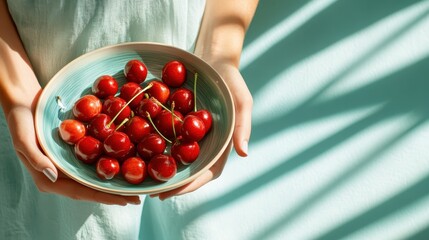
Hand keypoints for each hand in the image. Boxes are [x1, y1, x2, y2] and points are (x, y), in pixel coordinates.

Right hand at [6, 99, 140, 205]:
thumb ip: (37, 158)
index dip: (103, 197)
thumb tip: (54, 176)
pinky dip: (110, 164)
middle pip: (91, 188)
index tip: (123, 200)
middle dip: (114, 195)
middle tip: (136, 198)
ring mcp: (69, 164)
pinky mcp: (75, 153)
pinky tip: (125, 163)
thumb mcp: (23, 139)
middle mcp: (61, 175)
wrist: (23, 102)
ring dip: (114, 182)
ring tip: (134, 186)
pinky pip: (94, 161)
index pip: (81, 192)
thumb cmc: (20, 121)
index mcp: (49, 178)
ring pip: (95, 177)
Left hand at [153, 60, 251, 199]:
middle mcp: (203, 143)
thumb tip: (244, 153)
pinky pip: (164, 136)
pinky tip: (136, 149)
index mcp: (220, 145)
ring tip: (142, 180)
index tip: (172, 193)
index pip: (208, 172)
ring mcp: (189, 134)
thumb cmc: (231, 80)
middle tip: (151, 193)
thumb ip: (242, 126)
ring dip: (160, 169)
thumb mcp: (241, 100)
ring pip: (174, 157)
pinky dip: (152, 145)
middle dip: (171, 184)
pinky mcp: (176, 122)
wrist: (213, 58)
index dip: (191, 185)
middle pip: (188, 170)